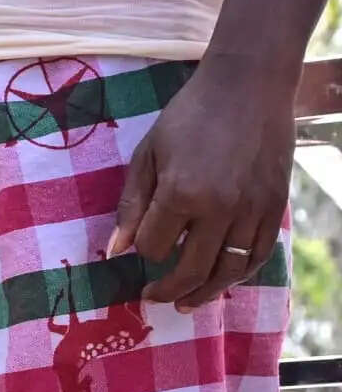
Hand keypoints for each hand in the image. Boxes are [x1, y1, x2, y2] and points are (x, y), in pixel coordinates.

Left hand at [110, 68, 294, 309]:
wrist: (248, 88)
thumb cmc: (189, 117)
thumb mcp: (148, 155)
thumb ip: (132, 206)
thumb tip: (115, 251)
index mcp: (182, 193)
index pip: (156, 247)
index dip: (144, 250)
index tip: (141, 244)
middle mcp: (221, 208)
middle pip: (192, 269)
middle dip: (169, 289)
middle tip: (152, 297)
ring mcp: (253, 210)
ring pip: (229, 271)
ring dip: (205, 293)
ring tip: (186, 304)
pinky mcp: (276, 207)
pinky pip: (259, 255)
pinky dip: (240, 274)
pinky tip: (222, 281)